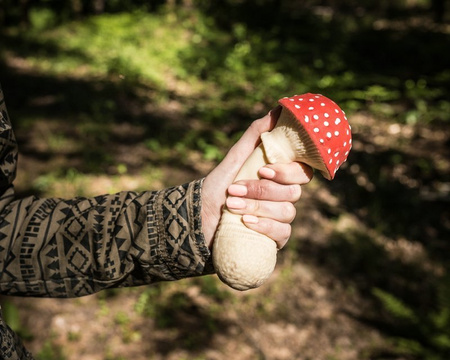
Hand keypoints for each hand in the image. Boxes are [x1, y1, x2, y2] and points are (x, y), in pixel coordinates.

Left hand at [201, 108, 312, 248]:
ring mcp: (280, 219)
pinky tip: (246, 222)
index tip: (263, 170)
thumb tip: (278, 110)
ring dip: (257, 207)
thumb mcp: (234, 159)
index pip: (302, 172)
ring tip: (231, 205)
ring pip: (286, 212)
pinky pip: (283, 233)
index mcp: (278, 178)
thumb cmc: (217, 186)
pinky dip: (265, 227)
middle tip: (235, 189)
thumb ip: (255, 135)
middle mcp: (283, 197)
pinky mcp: (274, 238)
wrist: (199, 218)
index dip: (288, 171)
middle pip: (294, 192)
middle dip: (263, 191)